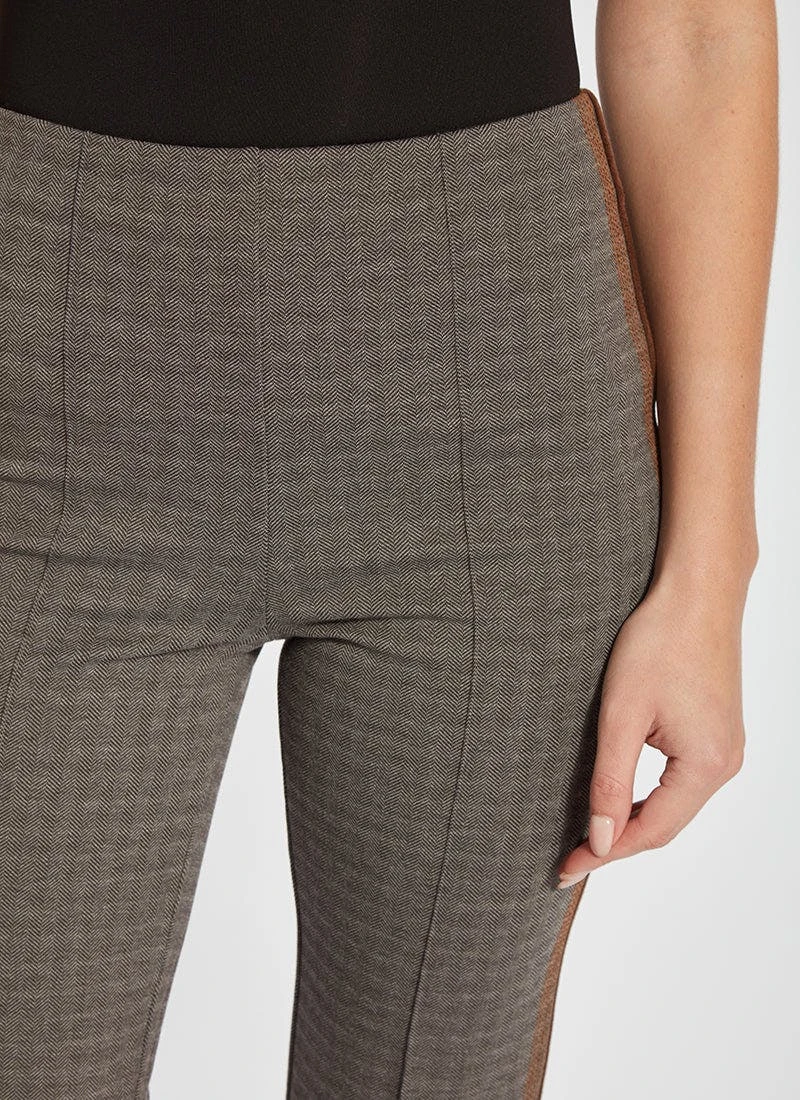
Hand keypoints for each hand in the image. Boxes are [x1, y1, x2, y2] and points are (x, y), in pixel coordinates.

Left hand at [557, 576, 746, 887]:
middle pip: (665, 825)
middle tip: (567, 859)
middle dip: (615, 843)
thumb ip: (610, 780)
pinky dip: (648, 798)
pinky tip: (619, 800)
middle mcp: (726, 764)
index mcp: (707, 765)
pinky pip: (681, 783)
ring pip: (673, 806)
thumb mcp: (622, 714)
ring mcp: (726, 749)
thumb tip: (600, 839)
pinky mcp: (717, 734)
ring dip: (632, 821)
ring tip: (587, 836)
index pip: (650, 832)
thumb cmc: (659, 642)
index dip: (604, 853)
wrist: (697, 593)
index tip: (563, 869)